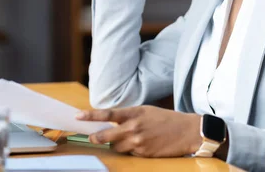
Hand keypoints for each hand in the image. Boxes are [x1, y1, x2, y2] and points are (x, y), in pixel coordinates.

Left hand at [76, 106, 202, 157]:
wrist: (186, 130)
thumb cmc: (165, 118)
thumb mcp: (145, 110)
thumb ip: (128, 116)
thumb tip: (110, 122)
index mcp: (133, 113)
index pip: (107, 114)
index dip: (90, 115)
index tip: (78, 116)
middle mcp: (134, 127)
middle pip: (106, 136)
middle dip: (96, 137)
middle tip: (91, 137)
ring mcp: (138, 142)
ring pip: (116, 147)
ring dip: (116, 144)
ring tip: (127, 138)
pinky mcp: (143, 153)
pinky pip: (129, 153)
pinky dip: (130, 150)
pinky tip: (140, 144)